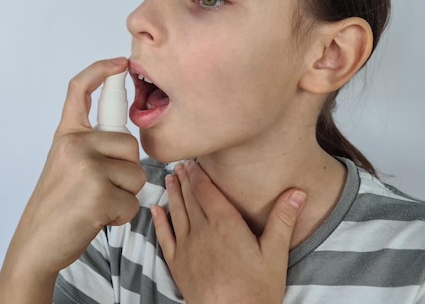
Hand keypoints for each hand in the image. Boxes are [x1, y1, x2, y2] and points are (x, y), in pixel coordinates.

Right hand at [0, 57, 146, 302]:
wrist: (36, 243)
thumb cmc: (57, 205)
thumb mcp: (65, 164)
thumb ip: (90, 145)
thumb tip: (124, 138)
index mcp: (66, 135)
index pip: (80, 90)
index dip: (100, 70)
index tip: (119, 62)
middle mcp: (74, 144)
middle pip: (130, 143)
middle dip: (126, 170)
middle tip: (100, 188)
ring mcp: (85, 166)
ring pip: (136, 174)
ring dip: (125, 195)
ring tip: (97, 203)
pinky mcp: (98, 192)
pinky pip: (133, 201)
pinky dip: (121, 215)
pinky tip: (98, 218)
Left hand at [151, 160, 305, 303]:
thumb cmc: (256, 291)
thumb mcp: (275, 255)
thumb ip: (282, 221)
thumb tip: (297, 193)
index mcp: (225, 224)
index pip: (207, 190)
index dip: (199, 174)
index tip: (194, 160)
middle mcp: (202, 230)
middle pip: (190, 198)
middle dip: (186, 179)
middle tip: (181, 164)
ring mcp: (187, 247)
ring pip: (176, 212)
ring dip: (173, 194)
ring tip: (170, 179)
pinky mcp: (177, 264)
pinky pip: (165, 237)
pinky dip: (159, 221)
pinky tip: (155, 210)